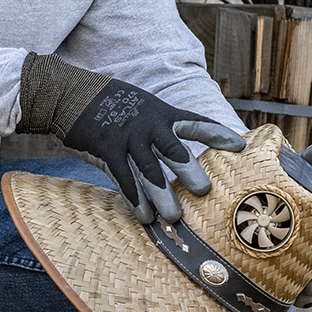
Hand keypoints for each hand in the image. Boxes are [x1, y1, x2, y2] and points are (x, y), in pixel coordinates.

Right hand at [62, 79, 246, 224]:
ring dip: (162, 195)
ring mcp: (127, 138)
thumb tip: (180, 150)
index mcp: (161, 113)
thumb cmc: (110, 104)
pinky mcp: (106, 150)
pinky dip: (133, 198)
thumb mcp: (142, 105)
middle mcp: (148, 125)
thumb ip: (161, 125)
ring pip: (148, 170)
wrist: (70, 95)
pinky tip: (144, 216)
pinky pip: (122, 178)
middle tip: (203, 190)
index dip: (218, 133)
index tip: (240, 146)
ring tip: (174, 216)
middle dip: (189, 171)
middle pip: (173, 150)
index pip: (196, 123)